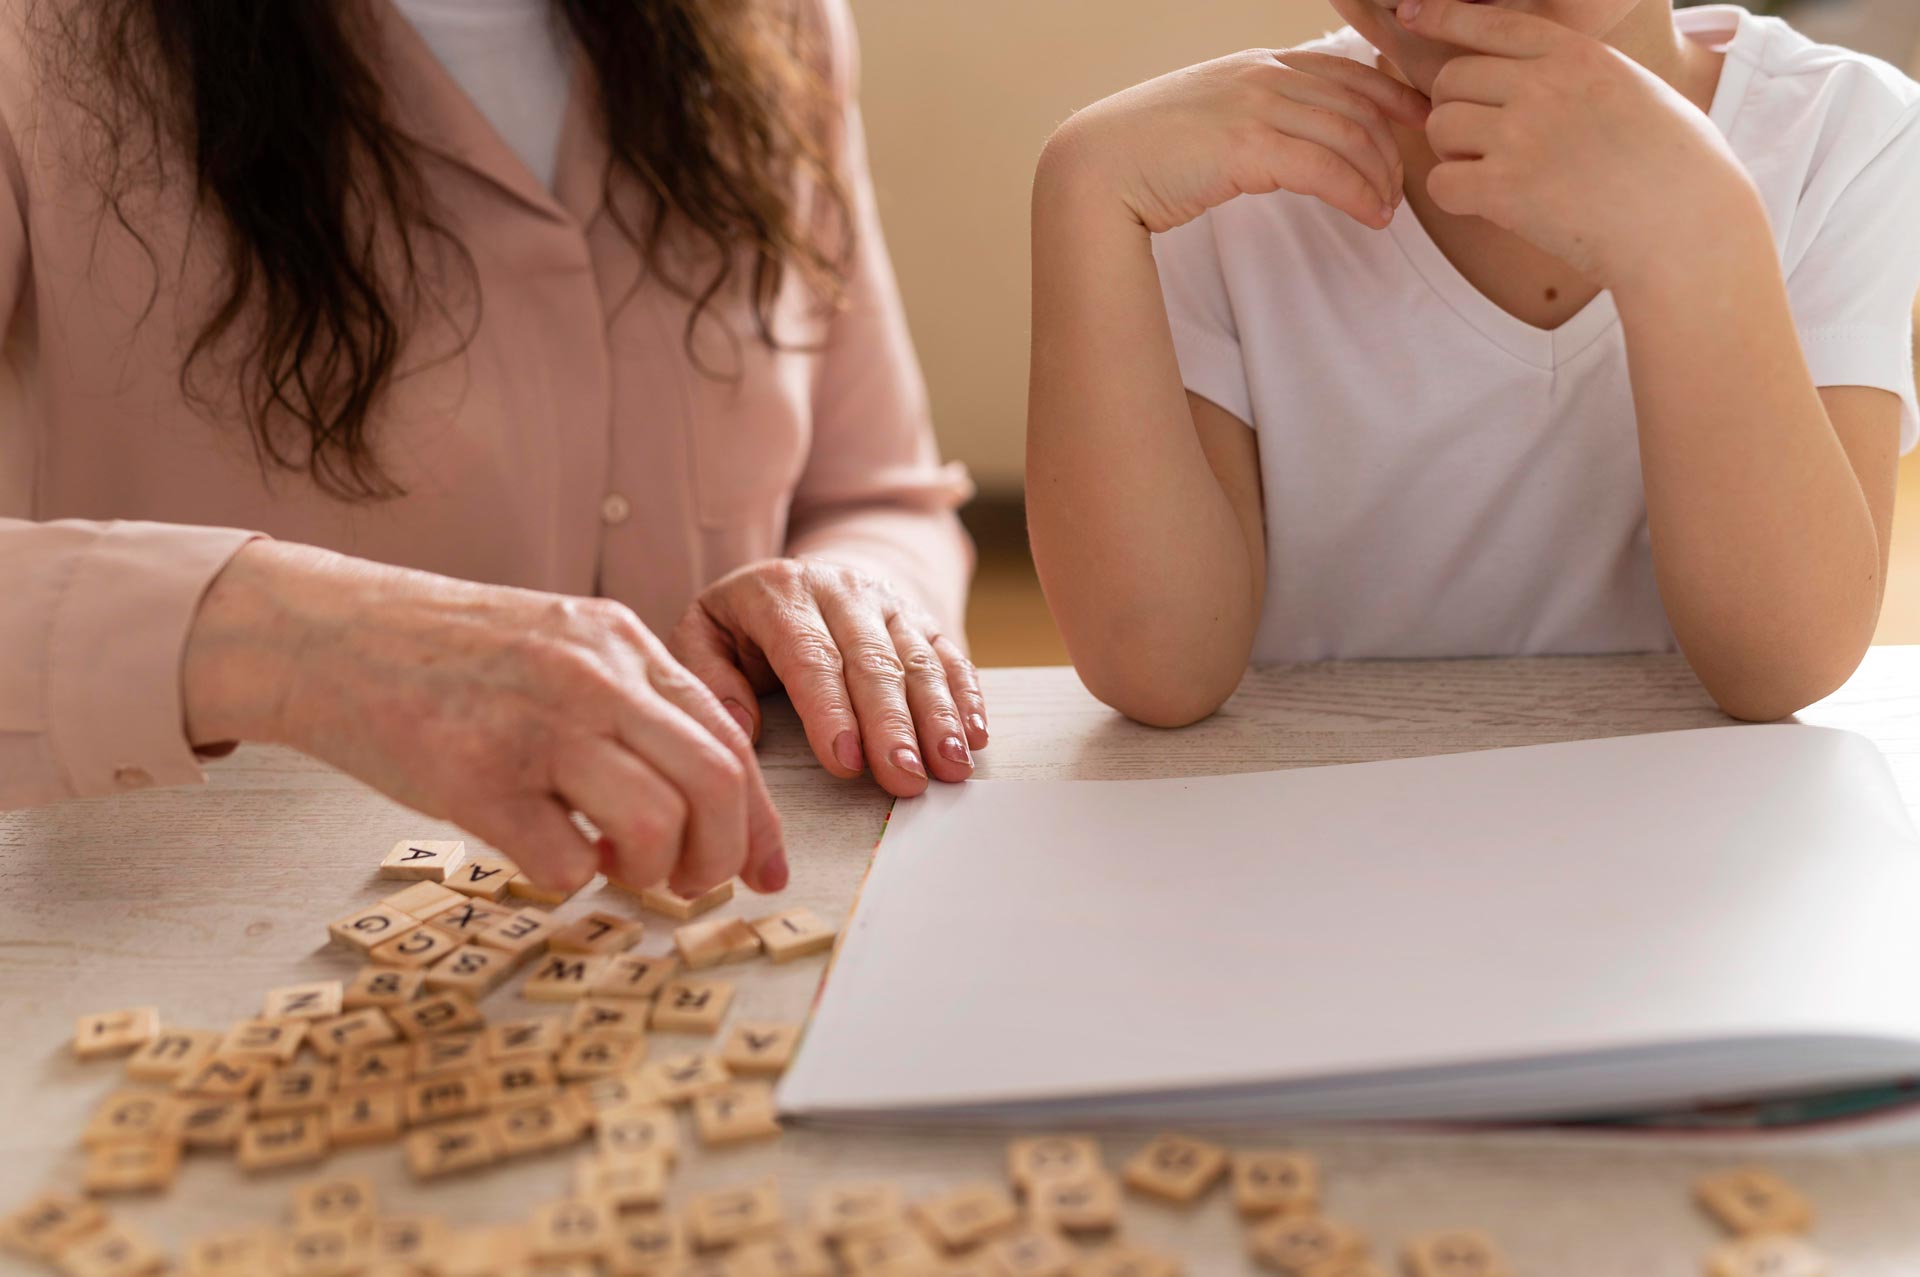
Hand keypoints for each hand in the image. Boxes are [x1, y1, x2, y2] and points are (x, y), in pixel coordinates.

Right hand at [182, 541, 785, 897]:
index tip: (765, 871)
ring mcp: (534, 727)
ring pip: (656, 824)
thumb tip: (703, 792)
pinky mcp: (472, 779)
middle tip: (691, 884)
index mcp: (620, 642)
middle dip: (723, 855)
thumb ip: (629, 699)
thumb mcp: (558, 643)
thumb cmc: (443, 654)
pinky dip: (572, 881)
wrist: (325, 635)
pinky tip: (547, 858)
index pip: (729, 738)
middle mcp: (591, 677)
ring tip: (617, 870)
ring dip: (651, 872)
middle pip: (715, 782)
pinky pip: (566, 861)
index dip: (759, 817)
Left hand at [668, 558, 987, 797]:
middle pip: (872, 661)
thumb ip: (709, 676)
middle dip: (892, 725)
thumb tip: (741, 728)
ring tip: (948, 768)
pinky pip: (948, 656)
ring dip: (938, 717)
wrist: (797, 579)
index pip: (810, 655)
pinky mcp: (919, 618)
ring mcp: (886, 602)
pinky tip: (973, 738)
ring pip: (918, 659)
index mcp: (779, 593)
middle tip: (904, 779)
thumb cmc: (742, 625)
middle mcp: (839, 590)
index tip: (846, 763)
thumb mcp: (703, 634)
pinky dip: (966, 697)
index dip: (830, 711)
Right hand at [1042, 46, 1431, 232]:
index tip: (1417, 121)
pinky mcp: (1250, 146)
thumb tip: (1275, 142)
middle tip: (1401, 187)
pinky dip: (1357, 194)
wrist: (1095, 167)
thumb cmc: (1142, 154)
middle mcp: (1261, 75)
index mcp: (1254, 64)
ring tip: (1386, 212)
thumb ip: (1246, 116)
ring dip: (1378, 178)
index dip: (1391, 95)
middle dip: (1390, 147)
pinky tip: (1369, 216)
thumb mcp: (1205, 117)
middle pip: (1356, 105)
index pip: (1343, 72)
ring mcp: (1256, 105)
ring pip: (1349, 136)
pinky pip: (1327, 168)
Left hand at [1404, 0, 1755, 287]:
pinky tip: (1488, 204)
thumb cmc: (1675, 168)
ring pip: (1438, 126)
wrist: (1687, 229)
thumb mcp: (1635, 89)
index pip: (1492, 24)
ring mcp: (1522, 135)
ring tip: (1492, 172)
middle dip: (1454, 108)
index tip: (1412, 14)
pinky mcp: (1505, 190)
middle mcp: (1544, 86)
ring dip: (1451, 151)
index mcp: (1577, 55)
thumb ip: (1581, 74)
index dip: (1445, 17)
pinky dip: (1455, 195)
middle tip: (1482, 142)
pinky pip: (1441, 182)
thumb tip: (1542, 72)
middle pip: (1451, 79)